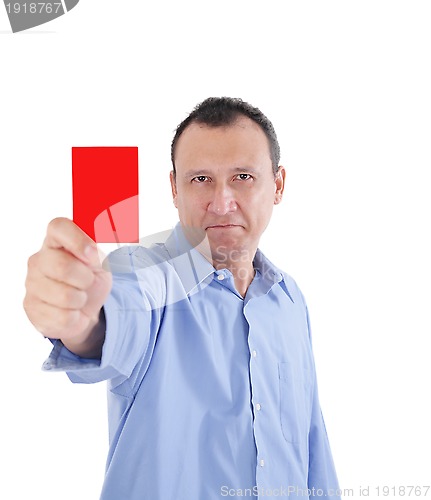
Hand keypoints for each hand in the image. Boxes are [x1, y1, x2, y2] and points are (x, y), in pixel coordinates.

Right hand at [23, 217, 111, 355]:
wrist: (85, 308)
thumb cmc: (90, 279)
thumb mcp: (101, 264)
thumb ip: (97, 254)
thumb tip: (91, 253)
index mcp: (56, 241)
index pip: (59, 227)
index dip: (78, 240)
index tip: (92, 255)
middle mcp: (39, 259)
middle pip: (62, 266)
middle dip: (85, 279)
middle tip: (88, 282)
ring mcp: (32, 283)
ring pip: (65, 296)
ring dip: (81, 300)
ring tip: (78, 297)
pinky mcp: (31, 308)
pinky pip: (63, 317)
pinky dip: (75, 317)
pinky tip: (71, 311)